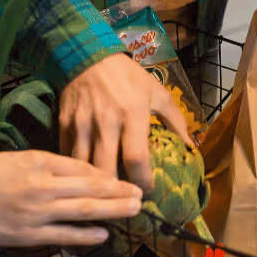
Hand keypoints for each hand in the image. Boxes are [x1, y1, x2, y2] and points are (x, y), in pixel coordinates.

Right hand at [0, 151, 142, 246]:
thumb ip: (45, 164)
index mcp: (37, 162)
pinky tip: (104, 234)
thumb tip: (79, 172)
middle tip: (140, 193)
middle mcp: (41, 185)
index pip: (82, 167)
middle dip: (119, 191)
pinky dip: (87, 234)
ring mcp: (35, 212)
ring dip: (113, 211)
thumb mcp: (14, 158)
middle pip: (91, 188)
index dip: (106, 174)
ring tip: (133, 210)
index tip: (122, 178)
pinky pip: (64, 235)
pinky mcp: (27, 235)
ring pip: (84, 211)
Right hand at [59, 53, 190, 190]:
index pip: (136, 160)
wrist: (88, 55)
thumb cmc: (128, 77)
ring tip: (105, 196)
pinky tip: (84, 178)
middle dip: (115, 193)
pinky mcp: (64, 124)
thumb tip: (192, 148)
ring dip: (93, 186)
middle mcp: (106, 123)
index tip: (147, 192)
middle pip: (106, 171)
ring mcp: (82, 125)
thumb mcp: (157, 93)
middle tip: (124, 201)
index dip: (143, 182)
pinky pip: (67, 156)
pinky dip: (76, 170)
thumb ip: (176, 122)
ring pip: (83, 168)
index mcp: (132, 115)